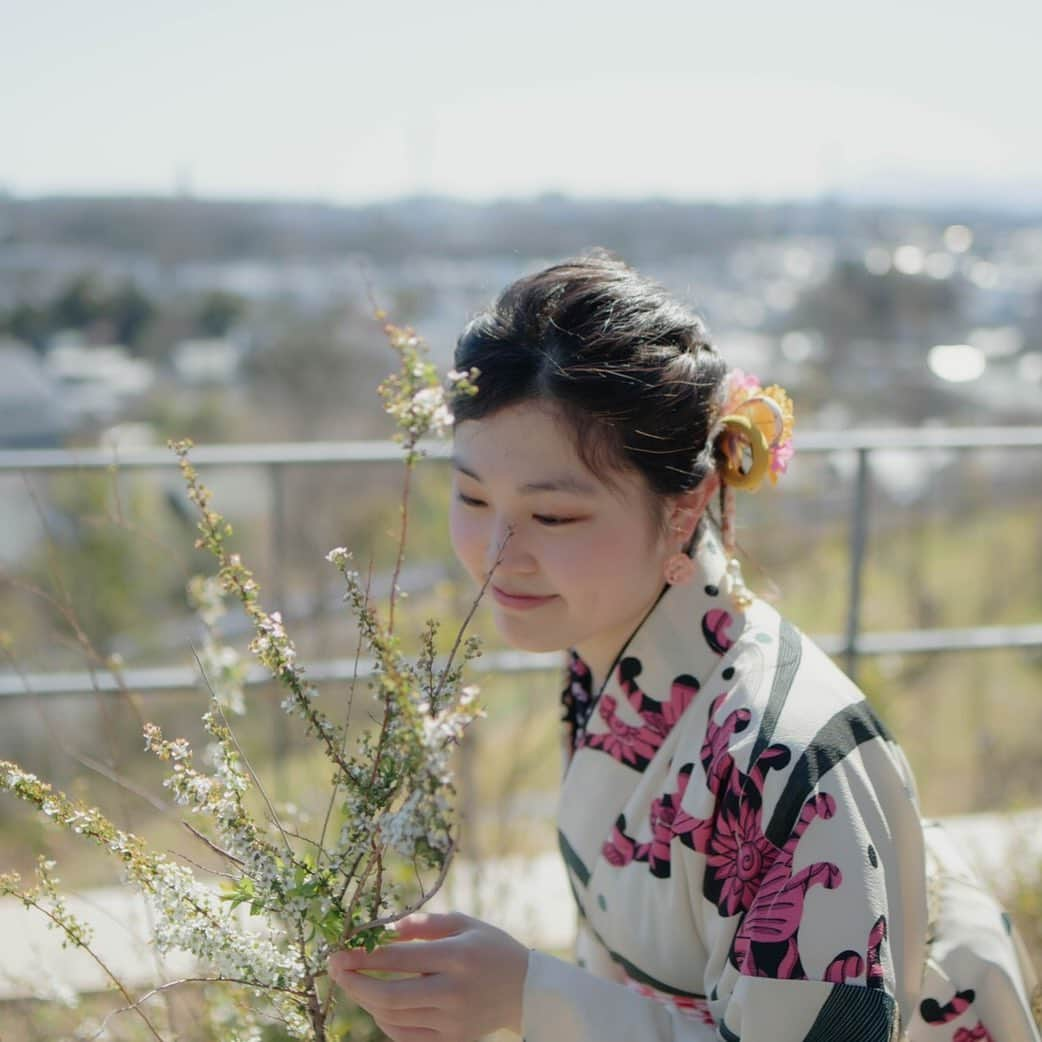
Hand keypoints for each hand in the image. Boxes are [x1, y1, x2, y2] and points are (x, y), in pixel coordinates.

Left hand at [328, 911, 529, 1040]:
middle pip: (390, 995)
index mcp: (457, 957)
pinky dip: (385, 1021)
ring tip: (355, 982)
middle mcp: (454, 992)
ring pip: (394, 1018)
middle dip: (354, 983)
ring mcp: (452, 1021)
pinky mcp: (452, 1040)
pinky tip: (377, 1003)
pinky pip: (406, 1035)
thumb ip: (423, 924)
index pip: (400, 958)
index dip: (364, 956)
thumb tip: (384, 930)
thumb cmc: (490, 947)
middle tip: (334, 969)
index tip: (339, 951)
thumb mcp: (463, 923)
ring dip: (366, 1000)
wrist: (526, 989)